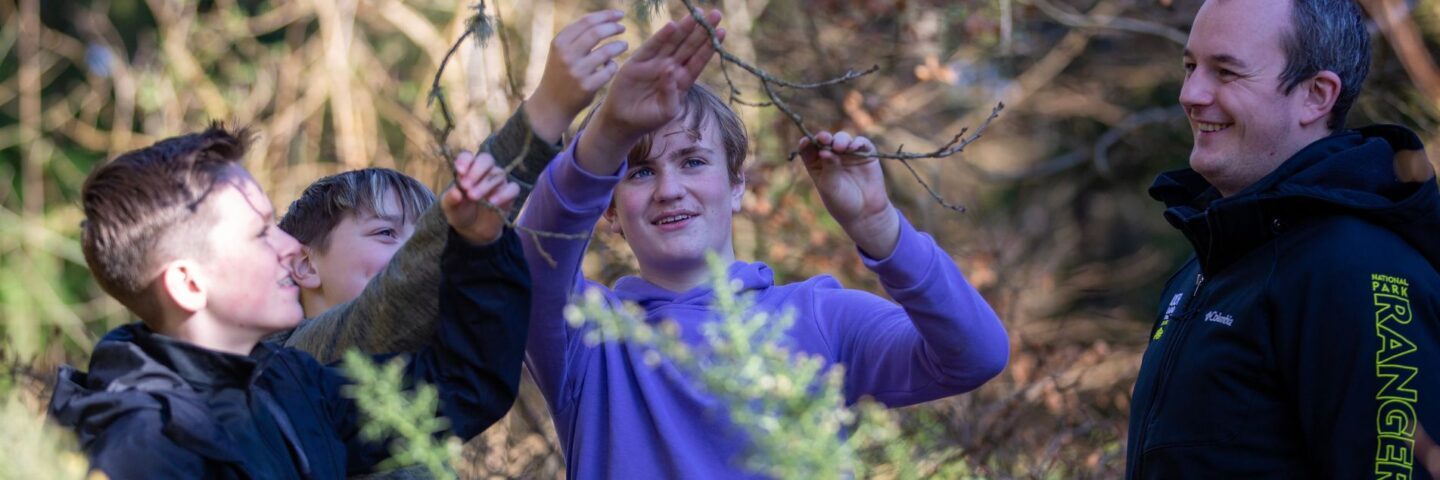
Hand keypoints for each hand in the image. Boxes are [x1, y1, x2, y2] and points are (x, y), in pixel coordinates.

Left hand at [442, 151, 520, 244]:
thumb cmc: (460, 212)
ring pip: (498, 174)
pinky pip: (513, 188)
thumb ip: (451, 199)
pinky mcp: (509, 194)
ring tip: (474, 198)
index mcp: (468, 169)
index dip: (465, 161)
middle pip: (486, 159)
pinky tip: (492, 203)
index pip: (468, 156)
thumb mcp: (450, 207)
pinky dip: (503, 194)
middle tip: (466, 187)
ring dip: (485, 185)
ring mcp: (499, 182)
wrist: (473, 230)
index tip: (459, 172)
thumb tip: (456, 192)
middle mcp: (485, 172)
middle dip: (476, 171)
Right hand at [526, 10, 628, 142]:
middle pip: (597, 33)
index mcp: (559, 42)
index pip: (587, 21)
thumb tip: (604, 18)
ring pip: (606, 52)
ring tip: (624, 45)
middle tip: (622, 28)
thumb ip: (578, 36)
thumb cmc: (561, 72)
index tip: (619, 15)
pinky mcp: (586, 87)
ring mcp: (576, 71)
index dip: (606, 16)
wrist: (551, 103)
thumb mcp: (562, 51)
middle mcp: (566, 55)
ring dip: (619, 46)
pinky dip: (613, 66)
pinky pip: (609, 70)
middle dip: (613, 28)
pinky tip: (612, 66)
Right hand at [577, 9, 724, 173]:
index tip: (721, 31)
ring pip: (673, 42)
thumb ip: (671, 94)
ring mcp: (655, 62)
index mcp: (682, 80)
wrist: (625, 121)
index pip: (698, 60)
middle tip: (716, 14)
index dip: (709, 45)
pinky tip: (672, 26)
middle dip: (702, 30)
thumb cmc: (649, 118)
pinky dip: (661, 36)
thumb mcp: (666, 111)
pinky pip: (652, 46)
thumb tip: (671, 70)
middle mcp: (671, 67)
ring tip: (697, 14)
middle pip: (689, 46)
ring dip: (685, 28)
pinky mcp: (638, 61)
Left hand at [797, 131, 898, 256]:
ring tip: (840, 147)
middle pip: (825, 141)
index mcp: (816, 165)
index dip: (807, 143)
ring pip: (842, 138)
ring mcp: (849, 154)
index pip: (809, 149)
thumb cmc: (842, 202)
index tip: (806, 141)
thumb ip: (828, 168)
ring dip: (840, 140)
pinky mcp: (866, 155)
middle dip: (824, 138)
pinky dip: (857, 143)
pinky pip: (861, 143)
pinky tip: (853, 148)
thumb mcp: (830, 187)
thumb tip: (824, 151)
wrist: (865, 213)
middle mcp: (832, 156)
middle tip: (824, 139)